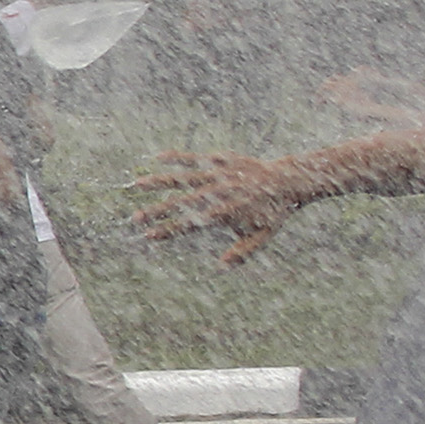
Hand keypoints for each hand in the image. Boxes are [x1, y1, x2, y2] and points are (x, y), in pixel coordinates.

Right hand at [131, 150, 301, 265]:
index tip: (149, 235)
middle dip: (158, 210)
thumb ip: (242, 251)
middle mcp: (221, 192)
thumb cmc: (273, 212)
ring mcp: (220, 174)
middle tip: (135, 218)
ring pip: (185, 177)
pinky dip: (178, 157)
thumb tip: (220, 266)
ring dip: (160, 181)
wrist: (288, 180)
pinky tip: (157, 157)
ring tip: (137, 184)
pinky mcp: (222, 159)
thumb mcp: (263, 236)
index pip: (193, 223)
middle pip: (183, 202)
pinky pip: (197, 158)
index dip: (170, 229)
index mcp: (228, 212)